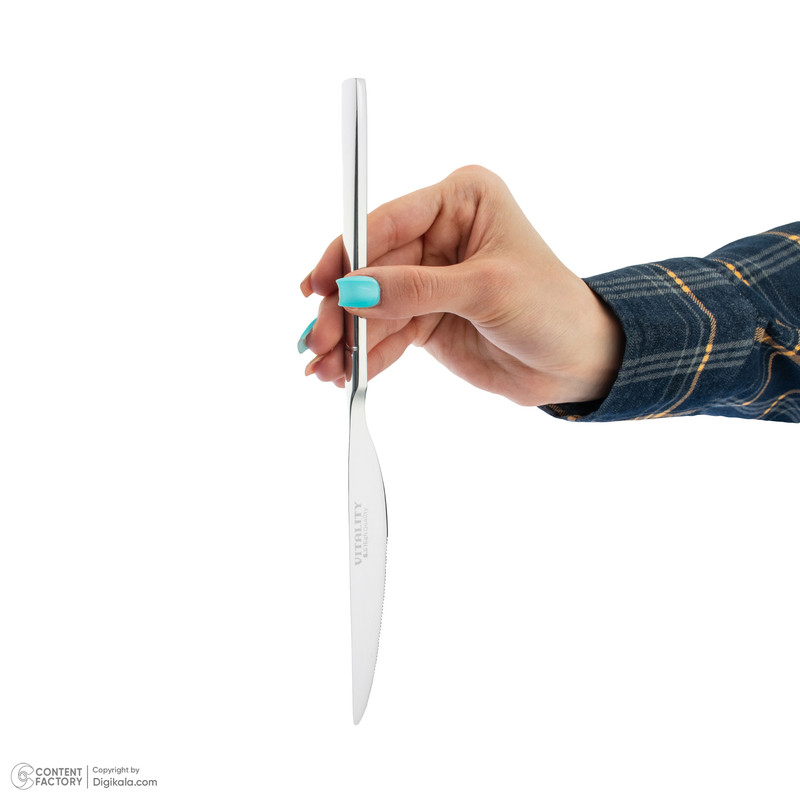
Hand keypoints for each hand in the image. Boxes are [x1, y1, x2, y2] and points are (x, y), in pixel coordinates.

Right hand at [299, 165, 622, 406]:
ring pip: (373, 305)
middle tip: (318, 343)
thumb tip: (353, 293)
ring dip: (348, 339)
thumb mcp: (485, 290)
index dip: (347, 254)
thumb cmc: (551, 308)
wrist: (575, 362)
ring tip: (325, 370)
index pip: (388, 222)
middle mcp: (440, 233)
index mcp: (461, 201)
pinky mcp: (425, 315)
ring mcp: (429, 277)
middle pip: (371, 268)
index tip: (316, 286)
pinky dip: (366, 355)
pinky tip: (347, 374)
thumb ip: (416, 290)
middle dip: (343, 309)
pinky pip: (386, 333)